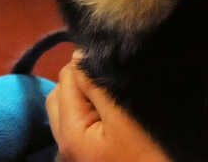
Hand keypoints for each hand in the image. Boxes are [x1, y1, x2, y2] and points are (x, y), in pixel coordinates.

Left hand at [46, 52, 171, 161]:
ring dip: (82, 95)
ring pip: (65, 108)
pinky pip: (75, 123)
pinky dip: (86, 111)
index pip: (65, 79)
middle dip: (79, 79)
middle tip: (109, 80)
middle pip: (59, 94)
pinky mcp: (82, 153)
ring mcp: (72, 150)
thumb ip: (96, 85)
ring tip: (110, 96)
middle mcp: (63, 143)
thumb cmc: (148, 154)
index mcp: (70, 132)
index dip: (85, 64)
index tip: (110, 64)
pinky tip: (109, 112)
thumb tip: (78, 55)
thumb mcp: (123, 117)